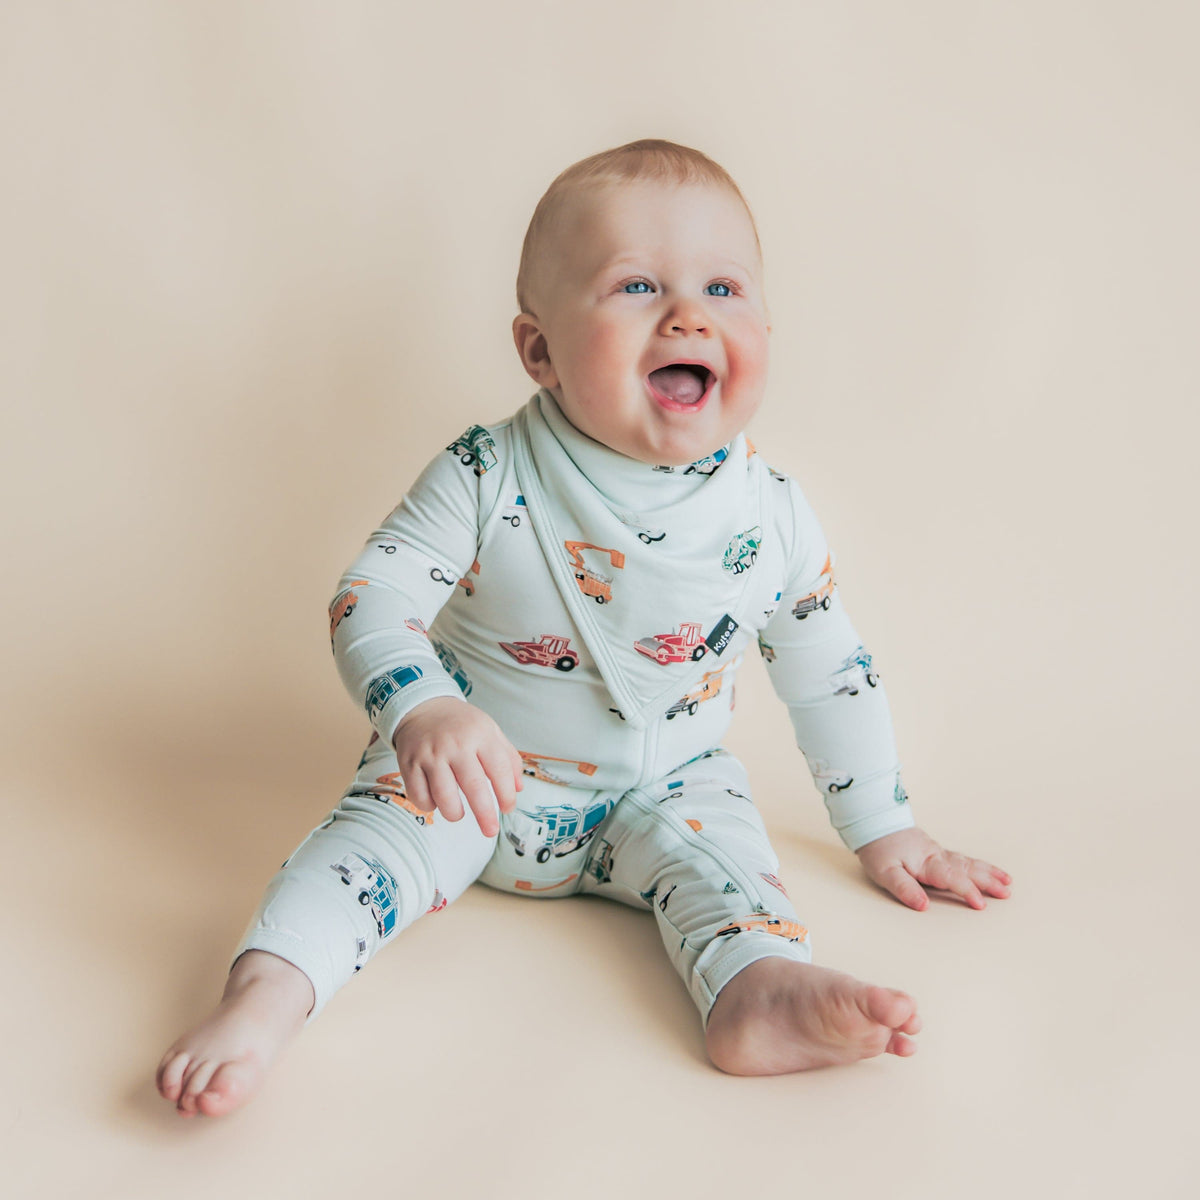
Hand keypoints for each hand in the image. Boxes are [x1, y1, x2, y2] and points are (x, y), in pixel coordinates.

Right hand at [390, 696, 523, 838]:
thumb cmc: (461, 725)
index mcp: (480, 734)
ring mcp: (430, 754)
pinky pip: (419, 796)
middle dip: (485, 815)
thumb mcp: (490, 730)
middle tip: (490, 830)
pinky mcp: (409, 763)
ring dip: (454, 813)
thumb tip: (518, 789)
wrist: (423, 706)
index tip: (507, 808)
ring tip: (458, 813)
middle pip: (474, 787)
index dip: (507, 794)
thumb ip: (508, 758)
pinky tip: (436, 800)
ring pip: (444, 796)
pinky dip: (429, 805)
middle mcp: (455, 744)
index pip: (500, 769)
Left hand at [855, 827, 1011, 910]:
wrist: (875, 824)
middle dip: (987, 881)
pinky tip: (988, 870)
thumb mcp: (885, 872)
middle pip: (967, 869)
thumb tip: (924, 906)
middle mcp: (937, 857)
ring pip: (968, 863)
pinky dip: (979, 865)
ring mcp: (939, 853)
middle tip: (1007, 893)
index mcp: (926, 863)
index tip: (982, 904)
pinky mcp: (937, 853)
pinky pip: (963, 859)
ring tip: (1007, 882)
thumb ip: (904, 888)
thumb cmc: (879, 849)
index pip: (952, 878)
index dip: (967, 891)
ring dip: (988, 872)